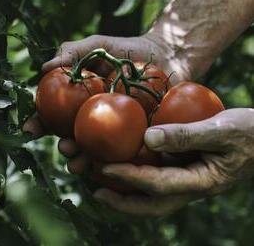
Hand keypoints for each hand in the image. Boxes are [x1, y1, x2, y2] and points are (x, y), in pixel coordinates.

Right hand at [30, 33, 193, 171]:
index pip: (55, 115)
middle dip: (65, 148)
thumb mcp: (98, 45)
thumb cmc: (130, 49)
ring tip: (81, 164)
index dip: (40, 123)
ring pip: (97, 151)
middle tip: (65, 148)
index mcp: (81, 101)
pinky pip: (125, 154)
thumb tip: (44, 68)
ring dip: (85, 161)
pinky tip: (111, 169)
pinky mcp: (139, 138)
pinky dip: (116, 164)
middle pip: (74, 138)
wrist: (168, 55)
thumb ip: (72, 52)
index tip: (30, 130)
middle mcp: (95, 119)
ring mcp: (117, 131)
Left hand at [94, 108, 253, 214]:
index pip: (158, 185)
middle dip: (121, 201)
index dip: (129, 178)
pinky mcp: (181, 168)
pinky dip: (134, 173)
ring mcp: (184, 179)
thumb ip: (187, 135)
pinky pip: (154, 177)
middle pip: (150, 203)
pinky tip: (120, 161)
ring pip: (149, 193)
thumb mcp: (223, 130)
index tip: (104, 168)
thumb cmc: (249, 133)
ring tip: (98, 178)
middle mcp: (188, 186)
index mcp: (200, 181)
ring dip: (123, 189)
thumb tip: (148, 137)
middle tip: (94, 191)